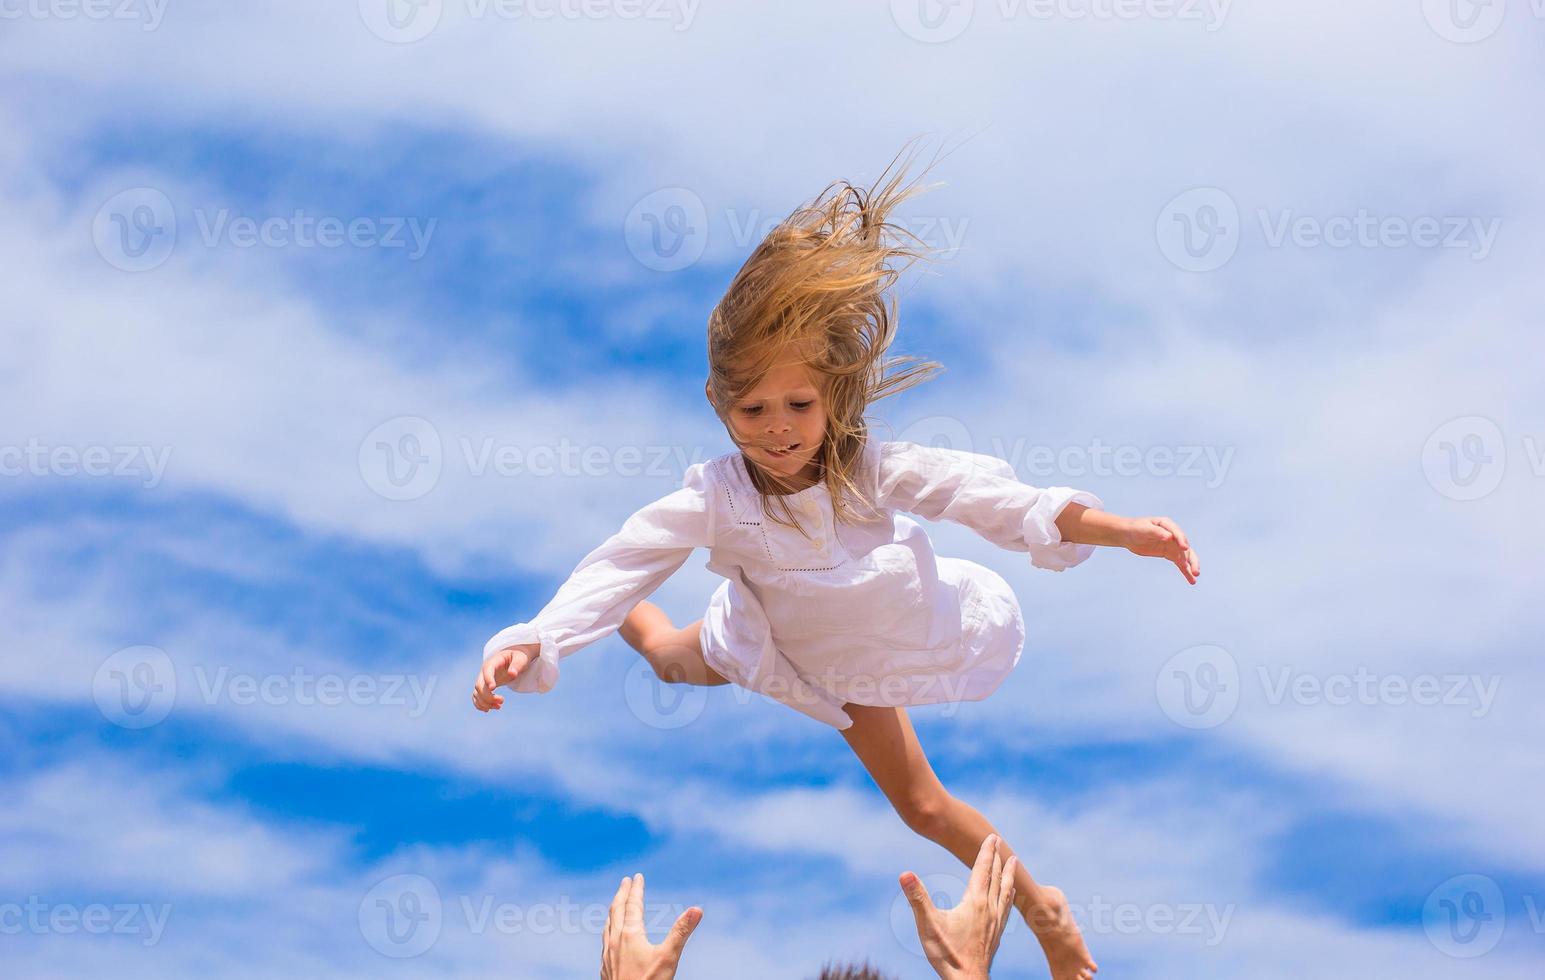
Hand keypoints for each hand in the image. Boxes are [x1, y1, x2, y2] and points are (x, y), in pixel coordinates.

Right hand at [471, 643, 537, 711]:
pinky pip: (477, 697)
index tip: (493, 689)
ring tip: (499, 707)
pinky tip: (488, 710)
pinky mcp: (484, 687)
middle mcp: (484, 672)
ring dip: (485, 702)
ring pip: (477, 693)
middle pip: (479, 685)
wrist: (513, 659)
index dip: (488, 679)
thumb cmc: (518, 657)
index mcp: (493, 662)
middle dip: (488, 696)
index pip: (487, 670)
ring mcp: (483, 680)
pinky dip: (480, 704)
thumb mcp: (520, 659)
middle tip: (502, 701)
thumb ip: (517, 665)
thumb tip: (512, 673)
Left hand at [601, 873, 701, 979]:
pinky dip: (609, 929)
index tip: (637, 876)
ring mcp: (607, 954)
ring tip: (616, 905)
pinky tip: (612, 938)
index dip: (636, 889)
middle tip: (625, 881)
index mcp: (630, 934)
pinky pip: (605, 941)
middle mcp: (615, 941)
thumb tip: (697, 909)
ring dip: (613, 911)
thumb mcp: (669, 957)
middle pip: (616, 911)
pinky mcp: (605, 967)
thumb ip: (682, 931)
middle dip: (621, 894)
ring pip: (607, 925)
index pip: (633, 905)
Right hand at [900, 834, 1016, 979]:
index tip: (991, 836)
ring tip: (1013, 862)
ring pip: (1006, 891)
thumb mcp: (928, 925)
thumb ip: (917, 898)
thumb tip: (905, 874)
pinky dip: (1009, 894)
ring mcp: (996, 921)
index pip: (982, 869)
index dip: (986, 852)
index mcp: (975, 902)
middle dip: (998, 858)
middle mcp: (989, 908)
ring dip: (1008, 874)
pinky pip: (1007, 907)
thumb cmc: (947, 955)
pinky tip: (1009, 895)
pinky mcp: (997, 933)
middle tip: (1000, 841)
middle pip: (996, 877)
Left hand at [1122, 516, 1199, 584]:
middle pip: (1186, 548)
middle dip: (1191, 559)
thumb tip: (1169, 537)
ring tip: (1195, 577)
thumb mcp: (1144, 529)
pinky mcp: (1169, 553)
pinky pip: (1179, 562)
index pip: (1177, 533)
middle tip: (1195, 570)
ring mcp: (1172, 545)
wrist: (1128, 535)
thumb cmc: (1135, 528)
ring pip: (1185, 557)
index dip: (1182, 540)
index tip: (1184, 548)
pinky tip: (1191, 580)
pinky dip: (1185, 571)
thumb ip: (1157, 532)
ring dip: (1191, 567)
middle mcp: (1173, 535)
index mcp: (1167, 525)